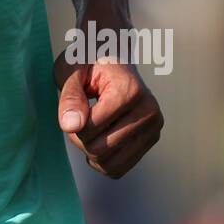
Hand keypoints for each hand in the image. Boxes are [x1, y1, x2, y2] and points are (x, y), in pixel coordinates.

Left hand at [54, 40, 163, 178]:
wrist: (111, 54)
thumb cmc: (87, 61)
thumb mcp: (70, 71)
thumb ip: (69, 97)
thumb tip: (70, 126)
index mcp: (130, 90)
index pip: (90, 129)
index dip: (71, 122)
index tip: (74, 103)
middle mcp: (149, 110)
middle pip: (99, 149)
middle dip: (79, 138)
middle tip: (80, 115)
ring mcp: (154, 127)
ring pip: (109, 164)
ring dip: (90, 151)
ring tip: (90, 126)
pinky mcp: (152, 139)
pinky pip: (119, 169)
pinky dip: (102, 160)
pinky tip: (100, 138)